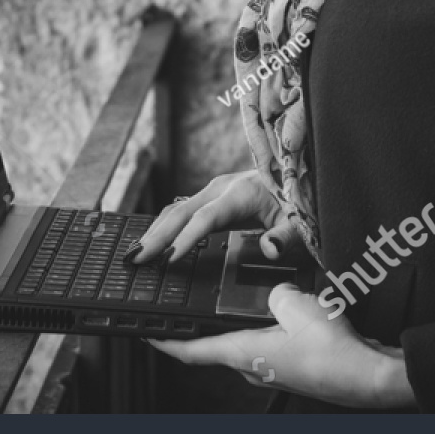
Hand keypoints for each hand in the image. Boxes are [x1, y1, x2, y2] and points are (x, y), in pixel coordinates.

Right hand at [128, 169, 301, 264]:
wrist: (297, 175)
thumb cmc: (296, 200)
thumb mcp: (298, 221)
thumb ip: (286, 237)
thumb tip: (270, 249)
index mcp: (240, 193)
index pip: (205, 218)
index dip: (185, 238)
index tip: (169, 258)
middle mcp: (221, 188)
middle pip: (181, 212)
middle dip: (157, 236)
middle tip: (136, 259)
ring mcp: (214, 190)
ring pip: (177, 210)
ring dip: (156, 230)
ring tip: (137, 253)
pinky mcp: (212, 196)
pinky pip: (183, 210)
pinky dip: (165, 225)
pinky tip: (155, 239)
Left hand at [144, 282, 417, 409]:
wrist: (369, 377)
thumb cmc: (332, 351)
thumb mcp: (294, 304)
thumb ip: (272, 292)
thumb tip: (274, 295)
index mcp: (243, 354)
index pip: (190, 350)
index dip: (164, 340)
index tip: (145, 331)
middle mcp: (253, 367)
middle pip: (214, 346)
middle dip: (201, 327)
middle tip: (189, 307)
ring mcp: (273, 370)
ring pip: (244, 343)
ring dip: (236, 326)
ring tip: (236, 302)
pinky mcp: (292, 367)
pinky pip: (269, 344)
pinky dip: (264, 328)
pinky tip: (280, 314)